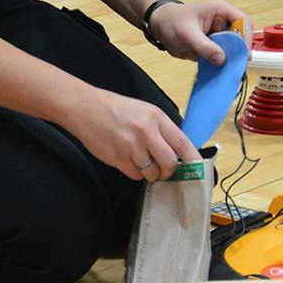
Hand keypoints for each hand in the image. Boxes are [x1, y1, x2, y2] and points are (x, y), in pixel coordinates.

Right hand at [66, 87, 198, 182]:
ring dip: (150, 173)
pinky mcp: (117, 157)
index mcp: (156, 117)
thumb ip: (161, 129)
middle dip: (169, 172)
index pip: (182, 143)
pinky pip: (135, 175)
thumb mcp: (143, 111)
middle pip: (169, 163)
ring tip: (140, 160)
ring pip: (152, 172)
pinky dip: (134, 172)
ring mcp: (131, 145)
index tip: (197, 169)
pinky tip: (127, 159)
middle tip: (164, 171)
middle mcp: (146, 131)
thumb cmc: (114, 109)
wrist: (84, 108)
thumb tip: (177, 152)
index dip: (192, 159)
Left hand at [147, 0, 250, 63]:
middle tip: (235, 67)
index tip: (243, 54)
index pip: (244, 22)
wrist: (160, 26)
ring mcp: (221, 37)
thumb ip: (204, 46)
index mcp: (222, 11)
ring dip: (232, 61)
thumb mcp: (187, 33)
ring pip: (234, 50)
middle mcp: (225, 23)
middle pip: (242, 39)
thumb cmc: (172, 20)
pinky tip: (220, 73)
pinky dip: (223, 66)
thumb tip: (221, 59)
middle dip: (240, 53)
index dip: (246, 38)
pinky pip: (224, 58)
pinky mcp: (215, 48)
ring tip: (228, 72)